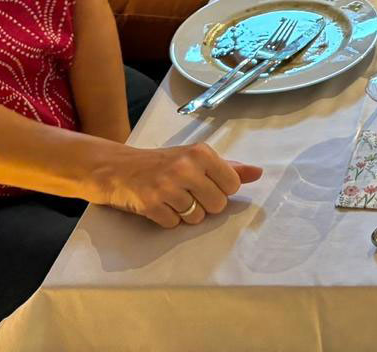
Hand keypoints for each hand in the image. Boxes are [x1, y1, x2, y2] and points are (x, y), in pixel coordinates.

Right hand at [92, 141, 262, 228]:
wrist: (118, 169)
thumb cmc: (162, 163)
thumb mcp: (196, 158)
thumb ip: (229, 167)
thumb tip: (258, 173)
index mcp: (202, 153)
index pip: (233, 185)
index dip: (221, 189)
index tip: (206, 183)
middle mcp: (186, 167)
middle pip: (218, 205)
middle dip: (205, 204)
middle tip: (187, 192)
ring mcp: (168, 186)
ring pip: (197, 217)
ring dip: (186, 213)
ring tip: (172, 198)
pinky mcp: (152, 204)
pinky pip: (175, 224)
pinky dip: (168, 219)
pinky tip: (159, 205)